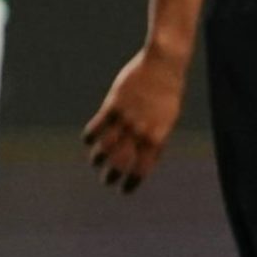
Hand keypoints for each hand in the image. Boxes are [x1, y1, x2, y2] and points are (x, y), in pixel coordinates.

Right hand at [83, 47, 185, 192]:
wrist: (164, 66)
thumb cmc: (167, 94)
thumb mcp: (167, 120)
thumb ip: (156, 139)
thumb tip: (148, 159)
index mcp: (158, 137)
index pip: (142, 169)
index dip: (132, 183)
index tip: (124, 190)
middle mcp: (141, 131)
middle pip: (121, 162)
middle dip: (112, 176)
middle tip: (106, 181)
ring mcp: (127, 118)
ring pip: (105, 147)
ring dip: (98, 158)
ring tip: (96, 161)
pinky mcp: (113, 105)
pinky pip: (96, 126)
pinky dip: (90, 136)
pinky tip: (89, 140)